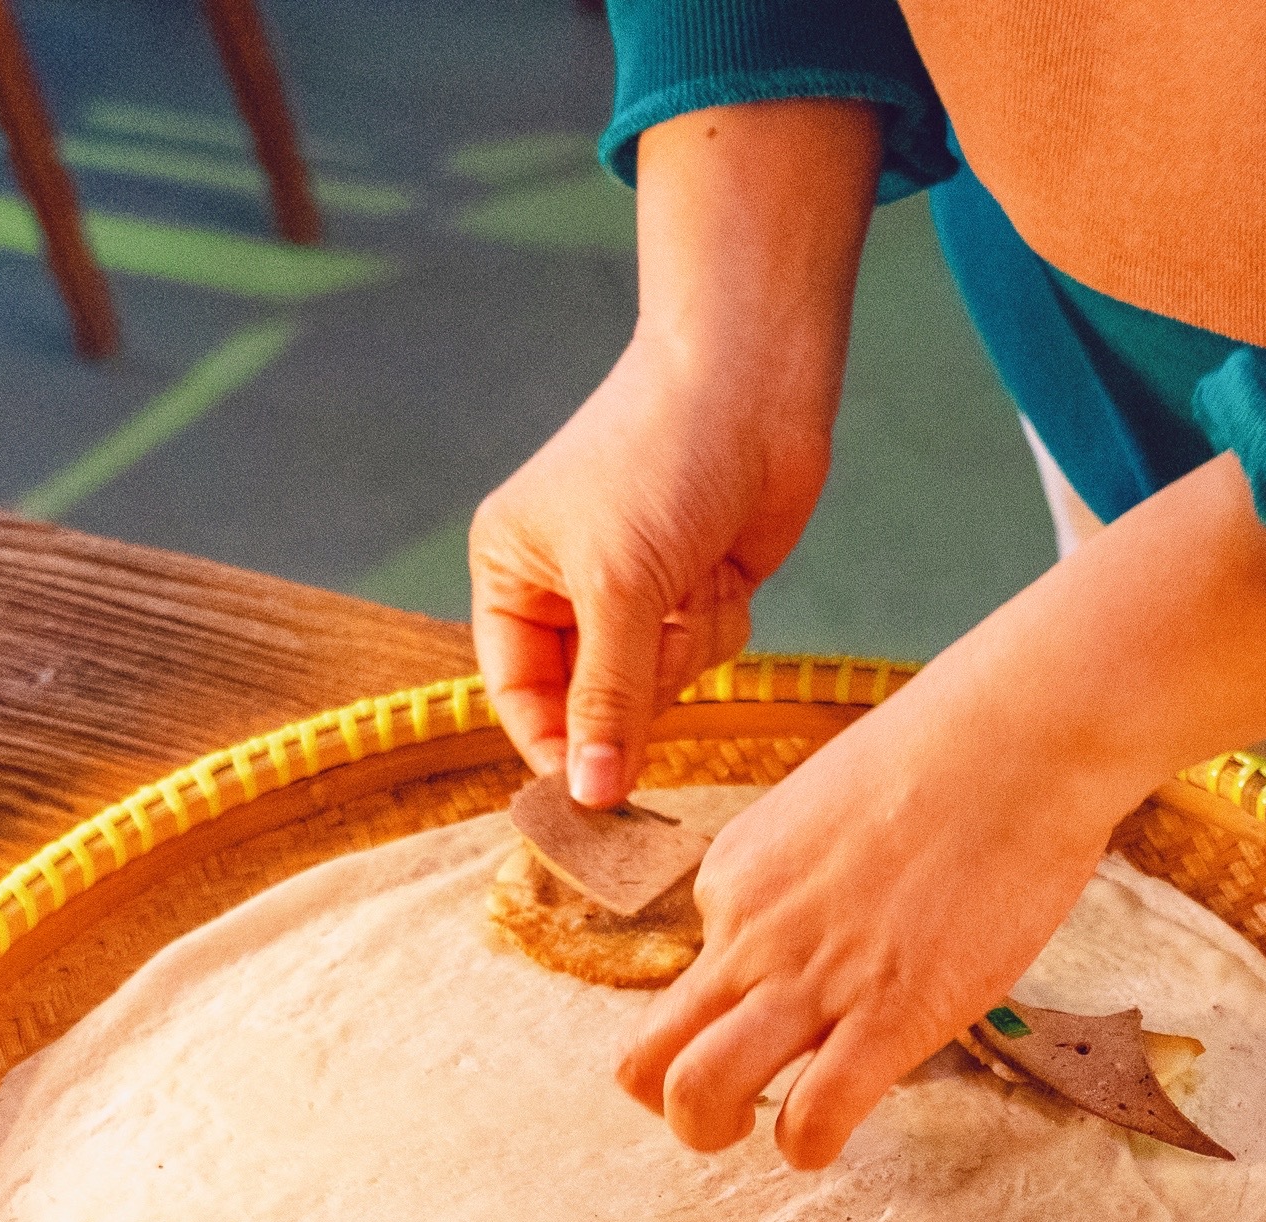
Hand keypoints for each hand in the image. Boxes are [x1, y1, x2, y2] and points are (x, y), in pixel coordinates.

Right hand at [470, 101, 879, 804]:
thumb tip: (588, 795)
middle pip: (589, 702)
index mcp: (511, 570)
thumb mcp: (620, 588)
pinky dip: (717, 624)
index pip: (516, 692)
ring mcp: (635, 592)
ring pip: (655, 685)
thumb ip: (605, 699)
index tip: (592, 796)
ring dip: (683, 647)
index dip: (553, 745)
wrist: (755, 382)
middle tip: (659, 647)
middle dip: (634, 686)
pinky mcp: (695, 590)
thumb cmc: (662, 458)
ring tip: (692, 580)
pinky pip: (702, 655)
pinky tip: (723, 569)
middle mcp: (565, 586)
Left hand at [621, 676, 1128, 1165]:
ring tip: (769, 1134)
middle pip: (647, 1056)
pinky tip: (833, 1137)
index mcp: (735, 877)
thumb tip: (842, 915)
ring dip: (716, 1134)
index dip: (736, 1005)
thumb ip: (813, 873)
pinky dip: (808, 1148)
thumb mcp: (835, 804)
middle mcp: (749, 934)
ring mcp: (809, 980)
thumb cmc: (953, 753)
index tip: (794, 1007)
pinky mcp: (885, 1018)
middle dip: (671, 1103)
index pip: (695, 971)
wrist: (1017, 736)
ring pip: (696, 1094)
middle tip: (731, 1110)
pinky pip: (811, 1119)